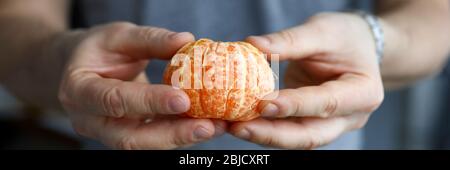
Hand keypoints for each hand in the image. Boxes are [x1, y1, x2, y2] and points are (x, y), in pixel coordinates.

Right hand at [58, 22, 225, 148]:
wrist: (81, 69)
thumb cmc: (98, 50)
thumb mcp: (119, 36)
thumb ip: (150, 40)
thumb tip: (186, 41)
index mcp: (79, 90)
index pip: (115, 100)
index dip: (149, 102)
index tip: (183, 99)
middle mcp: (89, 120)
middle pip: (130, 138)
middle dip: (172, 134)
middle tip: (208, 126)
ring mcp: (107, 134)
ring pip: (145, 144)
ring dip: (181, 137)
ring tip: (215, 126)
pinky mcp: (126, 136)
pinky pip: (153, 140)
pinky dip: (179, 133)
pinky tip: (205, 124)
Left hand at [229, 13, 383, 148]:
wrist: (358, 47)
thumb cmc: (345, 36)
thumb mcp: (323, 30)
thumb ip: (291, 40)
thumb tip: (253, 45)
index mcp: (363, 92)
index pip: (326, 104)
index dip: (295, 106)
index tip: (263, 103)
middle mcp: (350, 117)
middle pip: (310, 135)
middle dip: (272, 135)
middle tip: (238, 127)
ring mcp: (332, 125)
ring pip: (297, 139)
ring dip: (264, 135)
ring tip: (233, 126)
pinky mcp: (313, 123)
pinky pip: (289, 130)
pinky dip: (265, 128)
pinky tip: (241, 121)